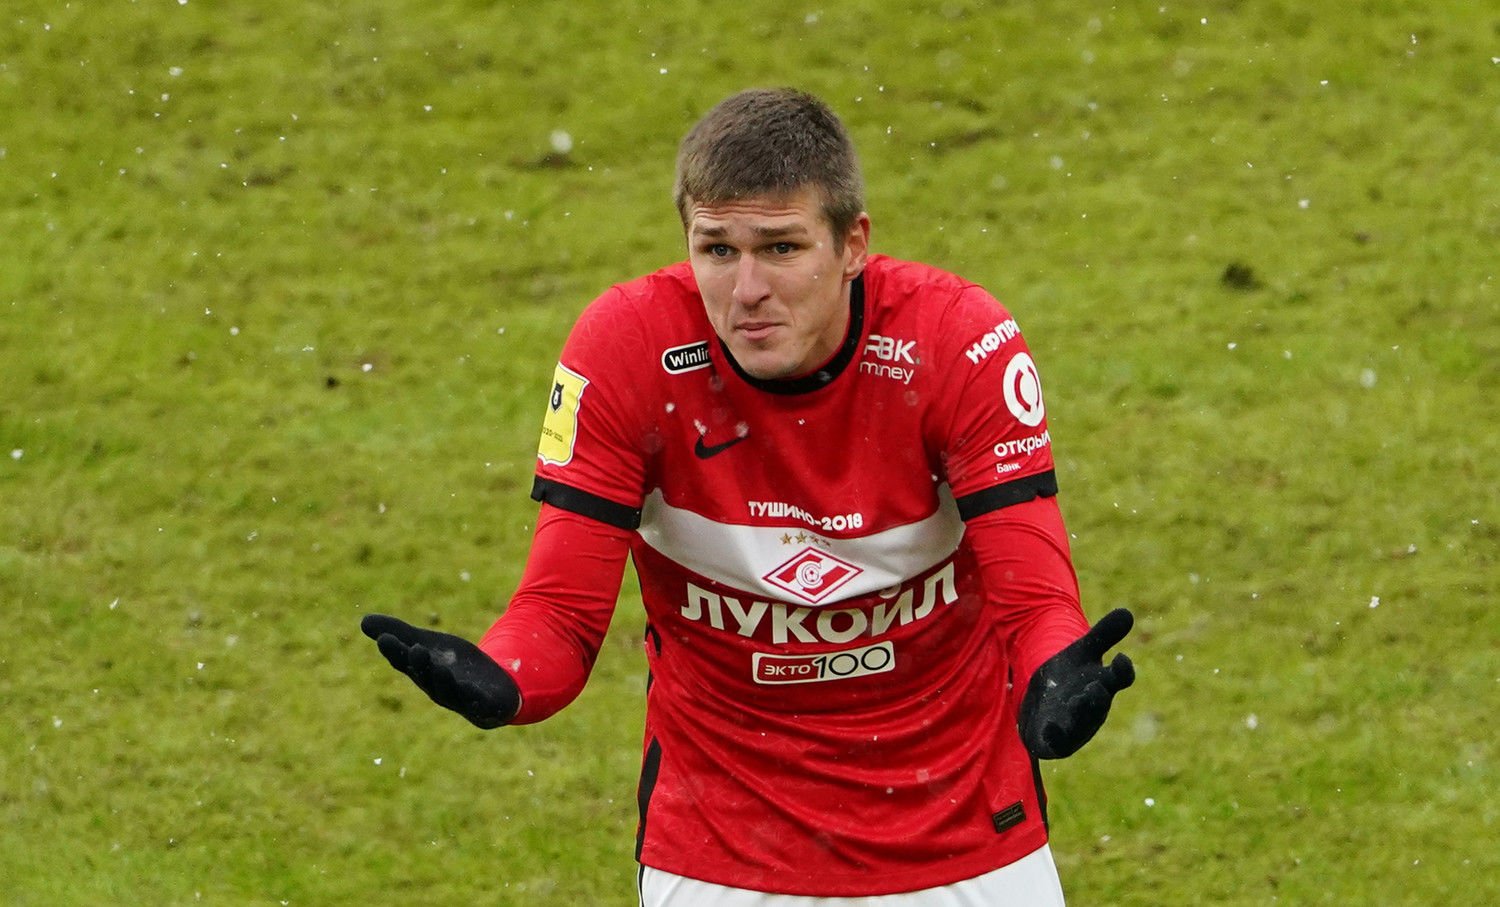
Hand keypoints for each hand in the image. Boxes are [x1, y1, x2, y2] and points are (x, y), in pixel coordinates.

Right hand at [360, 614, 520, 728]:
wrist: (494, 693)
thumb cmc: (456, 668)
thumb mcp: (432, 645)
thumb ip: (402, 634)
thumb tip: (362, 620)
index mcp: (423, 673)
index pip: (405, 662)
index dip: (395, 651)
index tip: (384, 638)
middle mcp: (437, 688)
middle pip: (424, 676)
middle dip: (418, 664)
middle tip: (413, 648)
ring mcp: (461, 699)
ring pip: (448, 691)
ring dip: (442, 679)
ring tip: (439, 665)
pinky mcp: (485, 706)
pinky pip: (478, 702)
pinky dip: (473, 695)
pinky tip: (471, 687)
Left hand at [1018, 608, 1134, 758]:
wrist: (1044, 703)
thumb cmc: (1070, 676)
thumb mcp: (1082, 651)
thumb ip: (1103, 635)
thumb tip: (1127, 612)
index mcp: (1104, 683)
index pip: (1120, 678)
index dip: (1123, 670)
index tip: (1121, 658)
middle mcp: (1093, 706)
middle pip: (1100, 703)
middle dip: (1098, 697)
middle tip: (1095, 687)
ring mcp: (1075, 725)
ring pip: (1081, 723)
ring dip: (1080, 714)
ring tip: (1076, 702)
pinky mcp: (1055, 739)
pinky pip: (1057, 742)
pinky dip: (1055, 736)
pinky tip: (1050, 727)